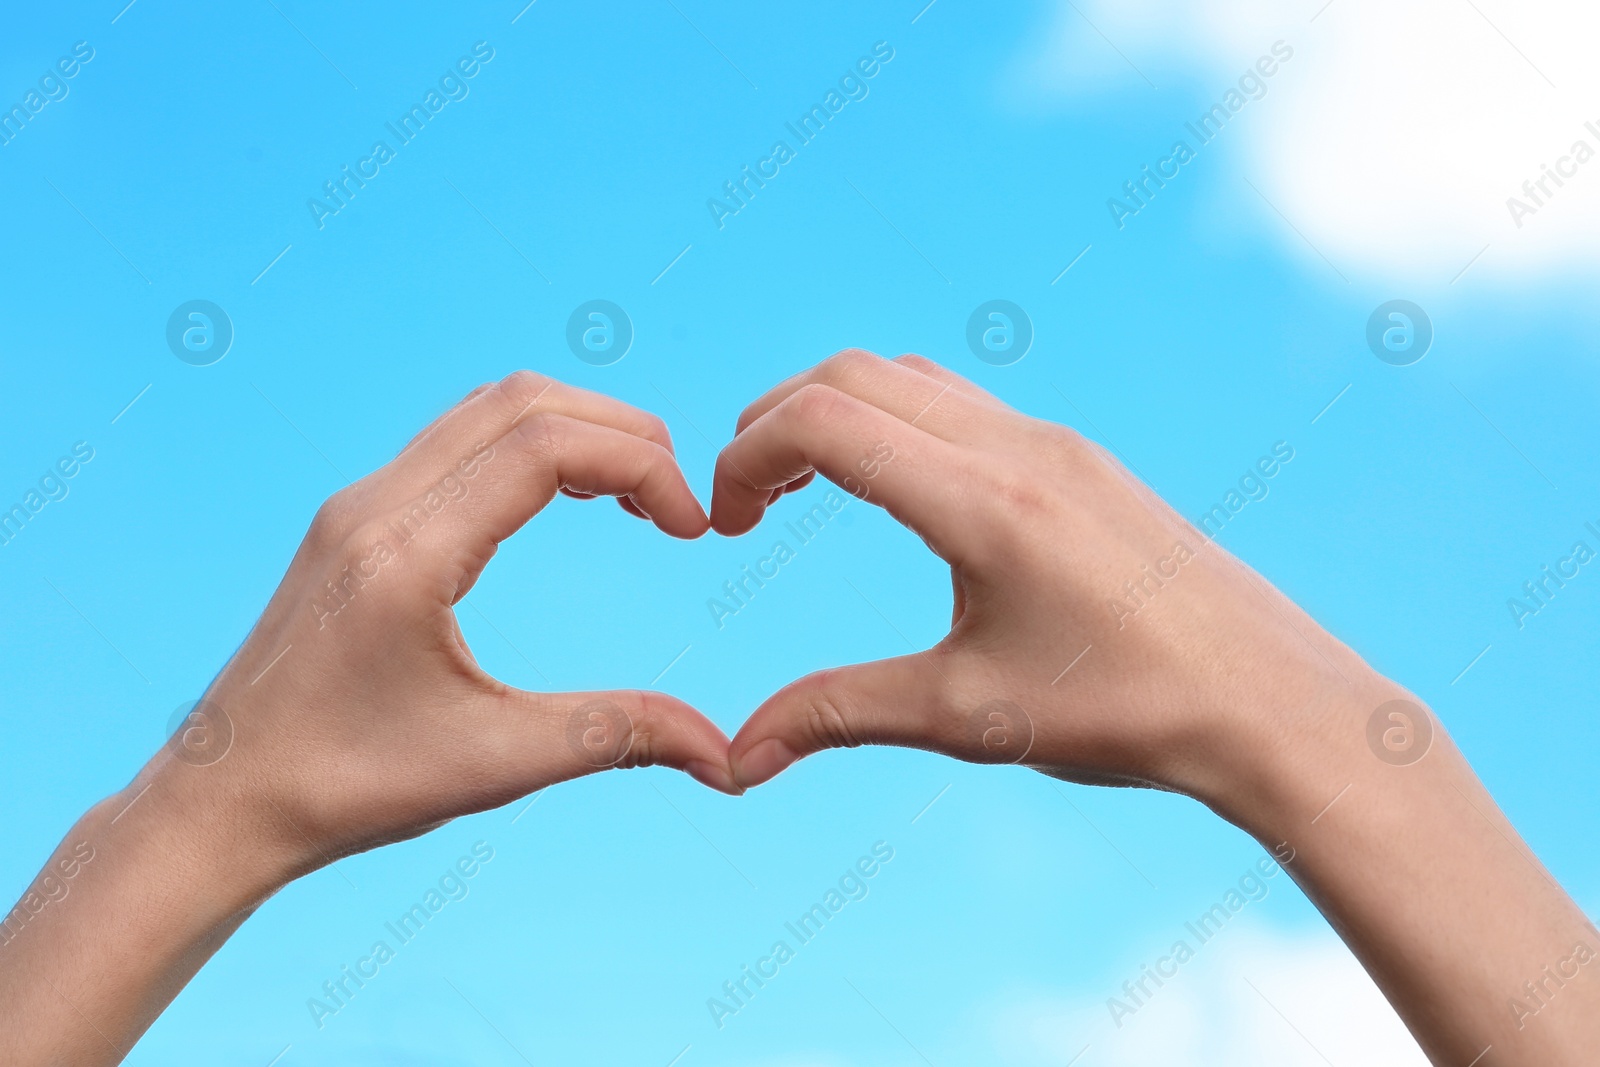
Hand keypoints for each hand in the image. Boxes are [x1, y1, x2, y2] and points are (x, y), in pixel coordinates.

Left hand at [2, 372, 742, 1066]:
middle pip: (521, 401)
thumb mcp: (493, 765)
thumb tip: (724, 758)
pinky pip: (455, 440)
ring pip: (486, 409)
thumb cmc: (344, 788)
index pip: (545, 445)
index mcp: (408, 555)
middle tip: (677, 503)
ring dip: (574, 431)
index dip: (641, 466)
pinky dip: (527, 445)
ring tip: (635, 499)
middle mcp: (376, 506)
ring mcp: (358, 505)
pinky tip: (564, 500)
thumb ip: (616, 738)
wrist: (223, 801)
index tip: (692, 529)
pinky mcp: (353, 519)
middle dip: (621, 433)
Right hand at [713, 349, 1363, 804]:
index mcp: (981, 501)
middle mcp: (1017, 447)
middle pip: (853, 374)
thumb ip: (839, 714)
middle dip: (774, 420)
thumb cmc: (1128, 711)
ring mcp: (1056, 443)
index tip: (724, 523)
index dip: (745, 455)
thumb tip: (738, 758)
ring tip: (804, 486)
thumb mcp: (968, 716)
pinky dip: (897, 419)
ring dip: (838, 412)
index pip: (823, 421)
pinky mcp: (1081, 459)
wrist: (1271, 702)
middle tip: (745, 500)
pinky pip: (964, 402)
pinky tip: (898, 491)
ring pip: (911, 378)